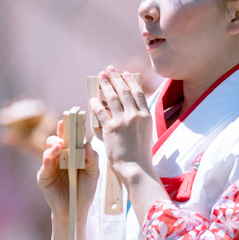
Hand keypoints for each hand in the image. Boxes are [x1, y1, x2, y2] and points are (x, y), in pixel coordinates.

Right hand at [37, 120, 98, 221]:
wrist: (76, 210)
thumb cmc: (85, 190)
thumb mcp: (93, 174)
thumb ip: (92, 159)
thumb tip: (88, 145)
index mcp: (73, 154)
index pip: (71, 137)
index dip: (72, 127)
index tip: (75, 116)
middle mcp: (61, 157)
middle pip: (58, 139)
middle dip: (61, 133)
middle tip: (65, 127)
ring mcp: (51, 166)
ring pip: (49, 150)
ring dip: (53, 145)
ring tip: (59, 146)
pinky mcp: (44, 177)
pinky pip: (44, 167)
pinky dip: (46, 161)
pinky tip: (49, 157)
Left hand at [90, 68, 153, 183]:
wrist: (136, 169)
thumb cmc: (140, 155)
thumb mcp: (146, 133)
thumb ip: (139, 120)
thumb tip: (130, 109)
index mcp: (146, 116)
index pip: (138, 92)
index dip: (130, 81)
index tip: (125, 73)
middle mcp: (136, 115)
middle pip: (124, 91)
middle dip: (116, 78)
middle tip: (109, 70)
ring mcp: (123, 121)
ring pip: (113, 97)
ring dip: (105, 85)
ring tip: (101, 77)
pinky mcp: (111, 129)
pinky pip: (101, 112)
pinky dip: (96, 103)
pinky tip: (92, 99)